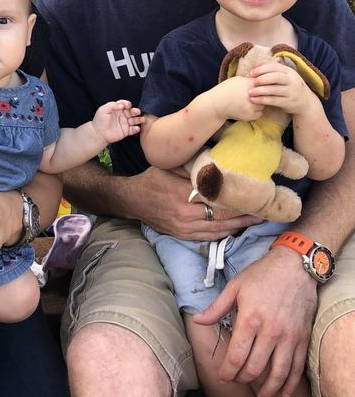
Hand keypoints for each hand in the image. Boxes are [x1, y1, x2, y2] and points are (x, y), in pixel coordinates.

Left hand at [92, 100, 144, 143]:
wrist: (98, 133)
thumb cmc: (100, 121)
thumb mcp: (103, 109)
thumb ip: (112, 105)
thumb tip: (122, 105)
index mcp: (117, 109)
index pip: (125, 104)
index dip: (127, 104)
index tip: (127, 106)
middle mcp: (122, 116)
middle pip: (131, 112)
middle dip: (135, 111)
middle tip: (137, 111)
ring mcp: (124, 123)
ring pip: (134, 120)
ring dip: (139, 119)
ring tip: (142, 119)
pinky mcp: (125, 131)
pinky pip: (133, 130)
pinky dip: (136, 129)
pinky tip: (137, 128)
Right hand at [133, 167, 259, 239]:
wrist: (133, 200)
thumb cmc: (152, 179)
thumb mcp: (170, 166)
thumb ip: (193, 166)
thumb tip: (217, 159)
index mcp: (183, 195)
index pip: (218, 199)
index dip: (238, 199)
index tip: (255, 195)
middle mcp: (185, 215)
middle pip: (222, 217)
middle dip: (244, 215)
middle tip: (264, 210)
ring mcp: (184, 228)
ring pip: (218, 230)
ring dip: (239, 226)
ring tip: (256, 221)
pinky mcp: (183, 236)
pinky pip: (209, 237)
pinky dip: (224, 233)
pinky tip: (237, 229)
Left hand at [193, 246, 317, 396]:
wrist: (295, 266)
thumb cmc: (263, 274)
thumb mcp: (236, 286)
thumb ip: (217, 307)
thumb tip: (197, 320)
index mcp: (250, 318)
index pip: (236, 355)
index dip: (228, 371)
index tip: (222, 377)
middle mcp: (270, 332)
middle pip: (255, 368)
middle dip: (243, 379)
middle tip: (236, 382)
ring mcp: (289, 337)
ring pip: (278, 373)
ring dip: (268, 389)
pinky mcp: (302, 338)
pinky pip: (297, 367)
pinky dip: (290, 383)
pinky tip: (283, 392)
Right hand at [210, 76, 263, 121]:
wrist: (216, 104)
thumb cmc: (226, 90)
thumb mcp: (237, 79)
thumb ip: (251, 79)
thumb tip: (264, 79)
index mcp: (249, 83)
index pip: (265, 83)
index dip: (262, 85)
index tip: (257, 87)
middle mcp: (251, 94)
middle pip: (266, 94)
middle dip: (261, 95)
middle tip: (253, 95)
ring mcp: (251, 106)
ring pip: (263, 104)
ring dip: (259, 103)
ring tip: (248, 102)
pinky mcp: (250, 115)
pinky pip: (260, 113)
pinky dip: (255, 112)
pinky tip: (247, 108)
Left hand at [249, 61, 312, 114]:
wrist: (306, 102)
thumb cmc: (289, 86)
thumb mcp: (285, 76)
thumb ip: (273, 70)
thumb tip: (256, 64)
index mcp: (289, 72)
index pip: (275, 67)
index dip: (262, 69)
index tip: (251, 73)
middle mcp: (292, 81)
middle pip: (276, 77)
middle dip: (262, 79)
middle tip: (252, 82)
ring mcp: (291, 92)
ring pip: (274, 90)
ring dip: (260, 91)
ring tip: (250, 92)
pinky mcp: (288, 102)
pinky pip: (274, 100)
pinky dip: (263, 100)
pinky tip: (254, 100)